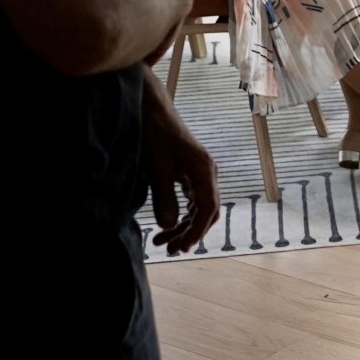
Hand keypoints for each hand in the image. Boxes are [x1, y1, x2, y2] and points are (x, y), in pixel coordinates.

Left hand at [141, 83, 217, 254]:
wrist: (151, 109)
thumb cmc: (155, 134)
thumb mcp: (156, 168)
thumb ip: (164, 198)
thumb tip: (169, 226)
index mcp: (205, 170)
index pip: (208, 208)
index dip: (196, 231)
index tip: (182, 247)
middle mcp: (207, 173)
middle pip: (207, 211)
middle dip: (190, 233)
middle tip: (170, 250)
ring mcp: (199, 173)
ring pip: (198, 208)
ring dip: (183, 226)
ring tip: (161, 242)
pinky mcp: (188, 173)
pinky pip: (190, 200)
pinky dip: (180, 215)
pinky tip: (166, 225)